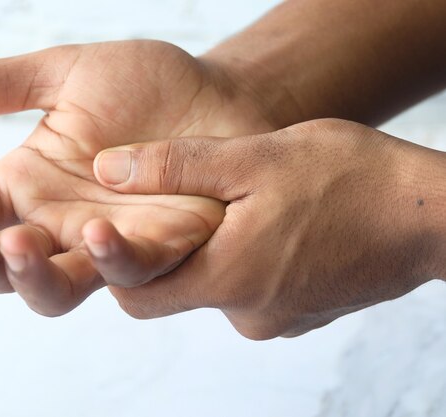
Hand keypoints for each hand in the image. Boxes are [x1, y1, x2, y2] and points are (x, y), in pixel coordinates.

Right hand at [0, 40, 279, 315]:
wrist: (223, 96)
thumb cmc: (148, 87)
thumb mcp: (67, 75)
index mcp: (27, 185)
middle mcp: (59, 223)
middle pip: (4, 268)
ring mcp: (107, 242)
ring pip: (57, 288)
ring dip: (32, 276)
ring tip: (19, 243)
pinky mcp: (160, 251)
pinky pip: (130, 272)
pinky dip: (111, 259)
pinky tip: (98, 231)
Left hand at [91, 118, 445, 338]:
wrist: (432, 215)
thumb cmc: (349, 179)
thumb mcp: (252, 157)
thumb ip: (173, 168)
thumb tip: (106, 170)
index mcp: (227, 280)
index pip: (137, 295)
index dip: (118, 261)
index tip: (116, 224)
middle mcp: (248, 315)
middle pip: (177, 290)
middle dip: (171, 250)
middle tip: (189, 203)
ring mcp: (279, 318)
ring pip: (220, 284)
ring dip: (216, 249)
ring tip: (243, 206)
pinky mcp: (302, 312)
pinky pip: (254, 288)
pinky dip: (249, 259)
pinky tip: (274, 223)